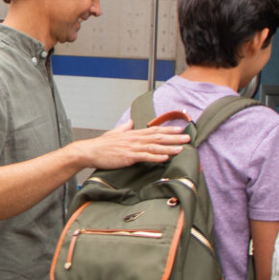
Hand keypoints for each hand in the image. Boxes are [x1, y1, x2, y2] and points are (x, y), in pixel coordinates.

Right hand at [68, 125, 188, 169]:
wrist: (90, 151)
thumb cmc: (102, 145)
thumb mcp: (115, 133)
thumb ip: (125, 128)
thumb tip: (131, 122)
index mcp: (133, 133)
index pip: (154, 130)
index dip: (168, 129)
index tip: (180, 129)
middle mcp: (135, 138)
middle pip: (158, 136)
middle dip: (174, 137)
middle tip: (188, 137)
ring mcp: (132, 147)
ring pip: (154, 146)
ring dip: (169, 147)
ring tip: (182, 148)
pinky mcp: (128, 156)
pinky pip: (145, 156)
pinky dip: (156, 156)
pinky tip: (165, 157)